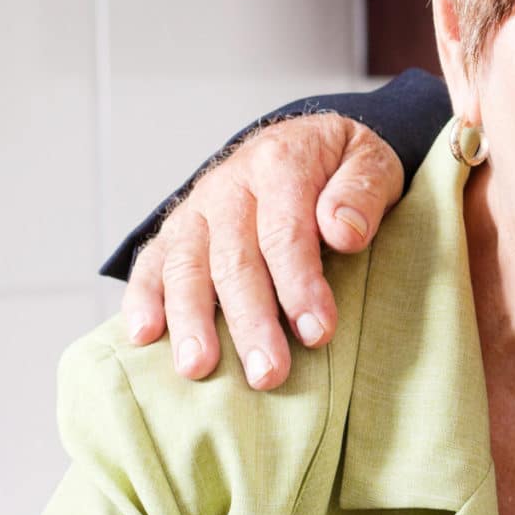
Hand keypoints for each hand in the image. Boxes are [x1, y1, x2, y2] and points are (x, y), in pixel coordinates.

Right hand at [123, 114, 404, 388]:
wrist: (303, 141)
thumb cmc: (341, 166)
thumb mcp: (372, 161)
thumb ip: (361, 192)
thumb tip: (344, 232)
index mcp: (279, 164)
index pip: (285, 232)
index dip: (299, 285)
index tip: (317, 332)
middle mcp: (230, 185)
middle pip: (233, 259)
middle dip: (250, 321)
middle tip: (268, 373)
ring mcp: (197, 209)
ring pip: (187, 266)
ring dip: (191, 320)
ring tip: (199, 369)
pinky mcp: (176, 230)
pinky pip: (152, 263)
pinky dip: (142, 299)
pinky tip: (143, 336)